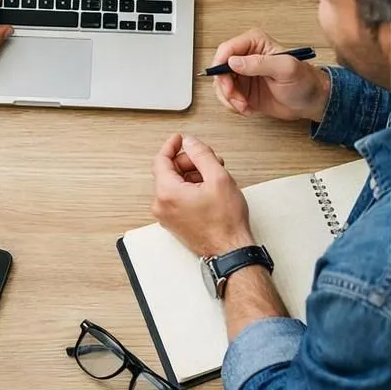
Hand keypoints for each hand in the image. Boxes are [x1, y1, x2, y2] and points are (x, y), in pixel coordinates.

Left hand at [150, 133, 254, 257]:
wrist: (229, 251)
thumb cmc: (225, 222)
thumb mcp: (218, 178)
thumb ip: (201, 155)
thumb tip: (190, 142)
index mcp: (167, 193)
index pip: (161, 160)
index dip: (172, 146)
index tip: (180, 139)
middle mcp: (161, 205)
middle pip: (169, 172)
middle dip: (189, 162)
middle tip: (209, 161)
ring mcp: (166, 216)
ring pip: (174, 185)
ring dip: (192, 176)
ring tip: (213, 178)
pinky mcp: (174, 223)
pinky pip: (177, 198)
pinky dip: (189, 189)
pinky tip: (208, 190)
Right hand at [211, 28, 331, 122]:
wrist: (311, 102)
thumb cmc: (305, 81)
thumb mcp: (285, 69)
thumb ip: (259, 63)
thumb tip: (234, 61)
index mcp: (255, 43)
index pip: (228, 49)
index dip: (221, 64)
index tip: (225, 80)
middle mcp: (247, 57)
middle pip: (220, 68)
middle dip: (225, 86)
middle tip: (236, 98)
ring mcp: (244, 74)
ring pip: (221, 84)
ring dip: (229, 99)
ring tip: (244, 106)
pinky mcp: (244, 90)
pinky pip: (227, 97)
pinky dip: (233, 106)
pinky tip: (248, 109)